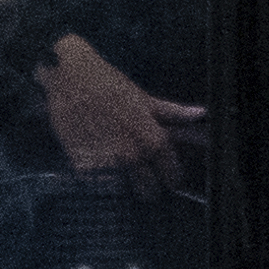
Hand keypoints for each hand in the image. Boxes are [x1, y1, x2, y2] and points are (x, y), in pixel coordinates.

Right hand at [41, 32, 203, 187]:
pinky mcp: (82, 166)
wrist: (68, 78)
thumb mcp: (144, 98)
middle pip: (147, 190)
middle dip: (147, 187)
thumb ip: (173, 112)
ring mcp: (107, 163)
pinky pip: (95, 184)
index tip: (169, 180)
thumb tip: (201, 114)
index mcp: (153, 140)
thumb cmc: (108, 84)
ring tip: (120, 174)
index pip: (171, 174)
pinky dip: (98, 180)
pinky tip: (98, 167)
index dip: (171, 178)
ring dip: (123, 186)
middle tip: (143, 181)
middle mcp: (132, 156)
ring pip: (122, 191)